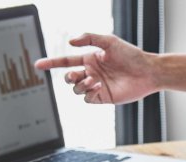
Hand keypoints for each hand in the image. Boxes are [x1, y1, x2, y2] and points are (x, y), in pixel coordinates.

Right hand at [36, 33, 158, 103]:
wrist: (147, 72)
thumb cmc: (131, 55)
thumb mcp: (109, 41)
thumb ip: (89, 39)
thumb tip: (70, 42)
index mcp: (90, 59)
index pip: (66, 62)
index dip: (51, 63)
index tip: (37, 65)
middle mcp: (91, 73)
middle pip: (69, 77)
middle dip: (69, 77)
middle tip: (76, 75)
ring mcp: (96, 86)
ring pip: (76, 89)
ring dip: (80, 84)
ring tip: (93, 79)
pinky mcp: (103, 97)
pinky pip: (87, 98)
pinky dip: (88, 92)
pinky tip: (98, 86)